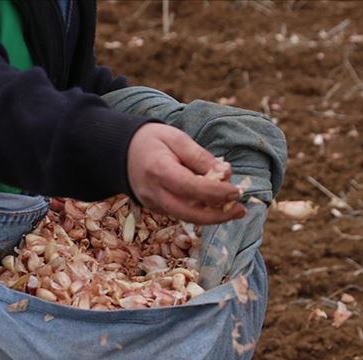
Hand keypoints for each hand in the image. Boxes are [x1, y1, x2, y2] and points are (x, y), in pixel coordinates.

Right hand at [127, 123, 245, 224]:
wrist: (121, 152)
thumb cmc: (152, 141)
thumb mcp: (177, 139)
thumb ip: (200, 157)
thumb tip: (225, 173)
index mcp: (159, 170)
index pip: (191, 188)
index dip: (216, 192)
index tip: (236, 191)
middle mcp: (154, 192)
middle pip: (189, 213)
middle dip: (218, 216)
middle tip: (241, 210)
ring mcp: (153, 204)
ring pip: (186, 217)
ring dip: (212, 216)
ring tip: (234, 209)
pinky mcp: (155, 209)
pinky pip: (180, 213)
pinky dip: (200, 211)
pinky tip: (215, 204)